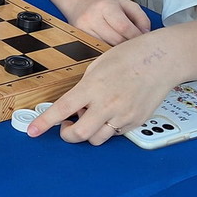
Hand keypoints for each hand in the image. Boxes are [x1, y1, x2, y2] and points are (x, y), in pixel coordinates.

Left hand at [27, 36, 173, 144]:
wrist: (162, 60)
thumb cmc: (130, 57)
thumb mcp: (98, 66)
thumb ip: (85, 88)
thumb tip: (77, 107)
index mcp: (93, 87)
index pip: (62, 109)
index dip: (45, 122)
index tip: (33, 131)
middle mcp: (107, 105)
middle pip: (79, 134)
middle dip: (67, 134)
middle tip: (66, 126)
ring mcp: (123, 116)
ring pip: (97, 139)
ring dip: (88, 133)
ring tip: (91, 117)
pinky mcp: (136, 122)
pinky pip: (115, 133)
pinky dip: (108, 128)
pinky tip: (110, 113)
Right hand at [66, 0, 151, 45]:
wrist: (79, 2)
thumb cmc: (105, 4)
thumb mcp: (126, 4)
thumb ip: (141, 18)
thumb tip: (146, 35)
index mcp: (106, 6)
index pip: (124, 27)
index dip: (136, 37)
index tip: (143, 41)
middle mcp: (92, 17)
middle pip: (115, 40)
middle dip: (128, 45)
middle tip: (135, 47)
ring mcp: (83, 30)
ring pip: (106, 48)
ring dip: (117, 51)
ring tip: (123, 47)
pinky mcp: (78, 39)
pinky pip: (96, 51)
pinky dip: (106, 52)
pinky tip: (111, 50)